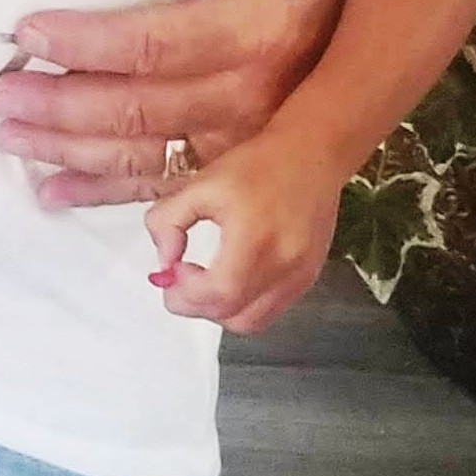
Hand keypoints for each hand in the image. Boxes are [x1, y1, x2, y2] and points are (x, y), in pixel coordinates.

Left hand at [0, 0, 352, 207]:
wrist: (364, 21)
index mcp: (249, 31)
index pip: (151, 44)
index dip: (86, 41)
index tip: (26, 30)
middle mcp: (243, 97)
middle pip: (135, 110)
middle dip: (60, 106)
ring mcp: (236, 141)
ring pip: (139, 156)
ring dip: (67, 150)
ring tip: (9, 136)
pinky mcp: (228, 165)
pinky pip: (159, 188)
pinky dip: (101, 193)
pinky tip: (50, 190)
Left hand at [143, 131, 339, 333]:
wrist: (311, 154)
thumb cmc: (258, 165)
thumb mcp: (200, 184)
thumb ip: (168, 221)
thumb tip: (164, 261)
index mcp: (256, 239)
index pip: (219, 293)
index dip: (187, 291)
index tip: (174, 269)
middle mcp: (285, 265)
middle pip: (232, 314)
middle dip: (195, 305)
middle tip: (178, 281)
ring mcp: (300, 276)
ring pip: (252, 321)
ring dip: (220, 311)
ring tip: (204, 282)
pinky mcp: (308, 278)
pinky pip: (270, 311)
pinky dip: (243, 306)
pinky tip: (230, 280)